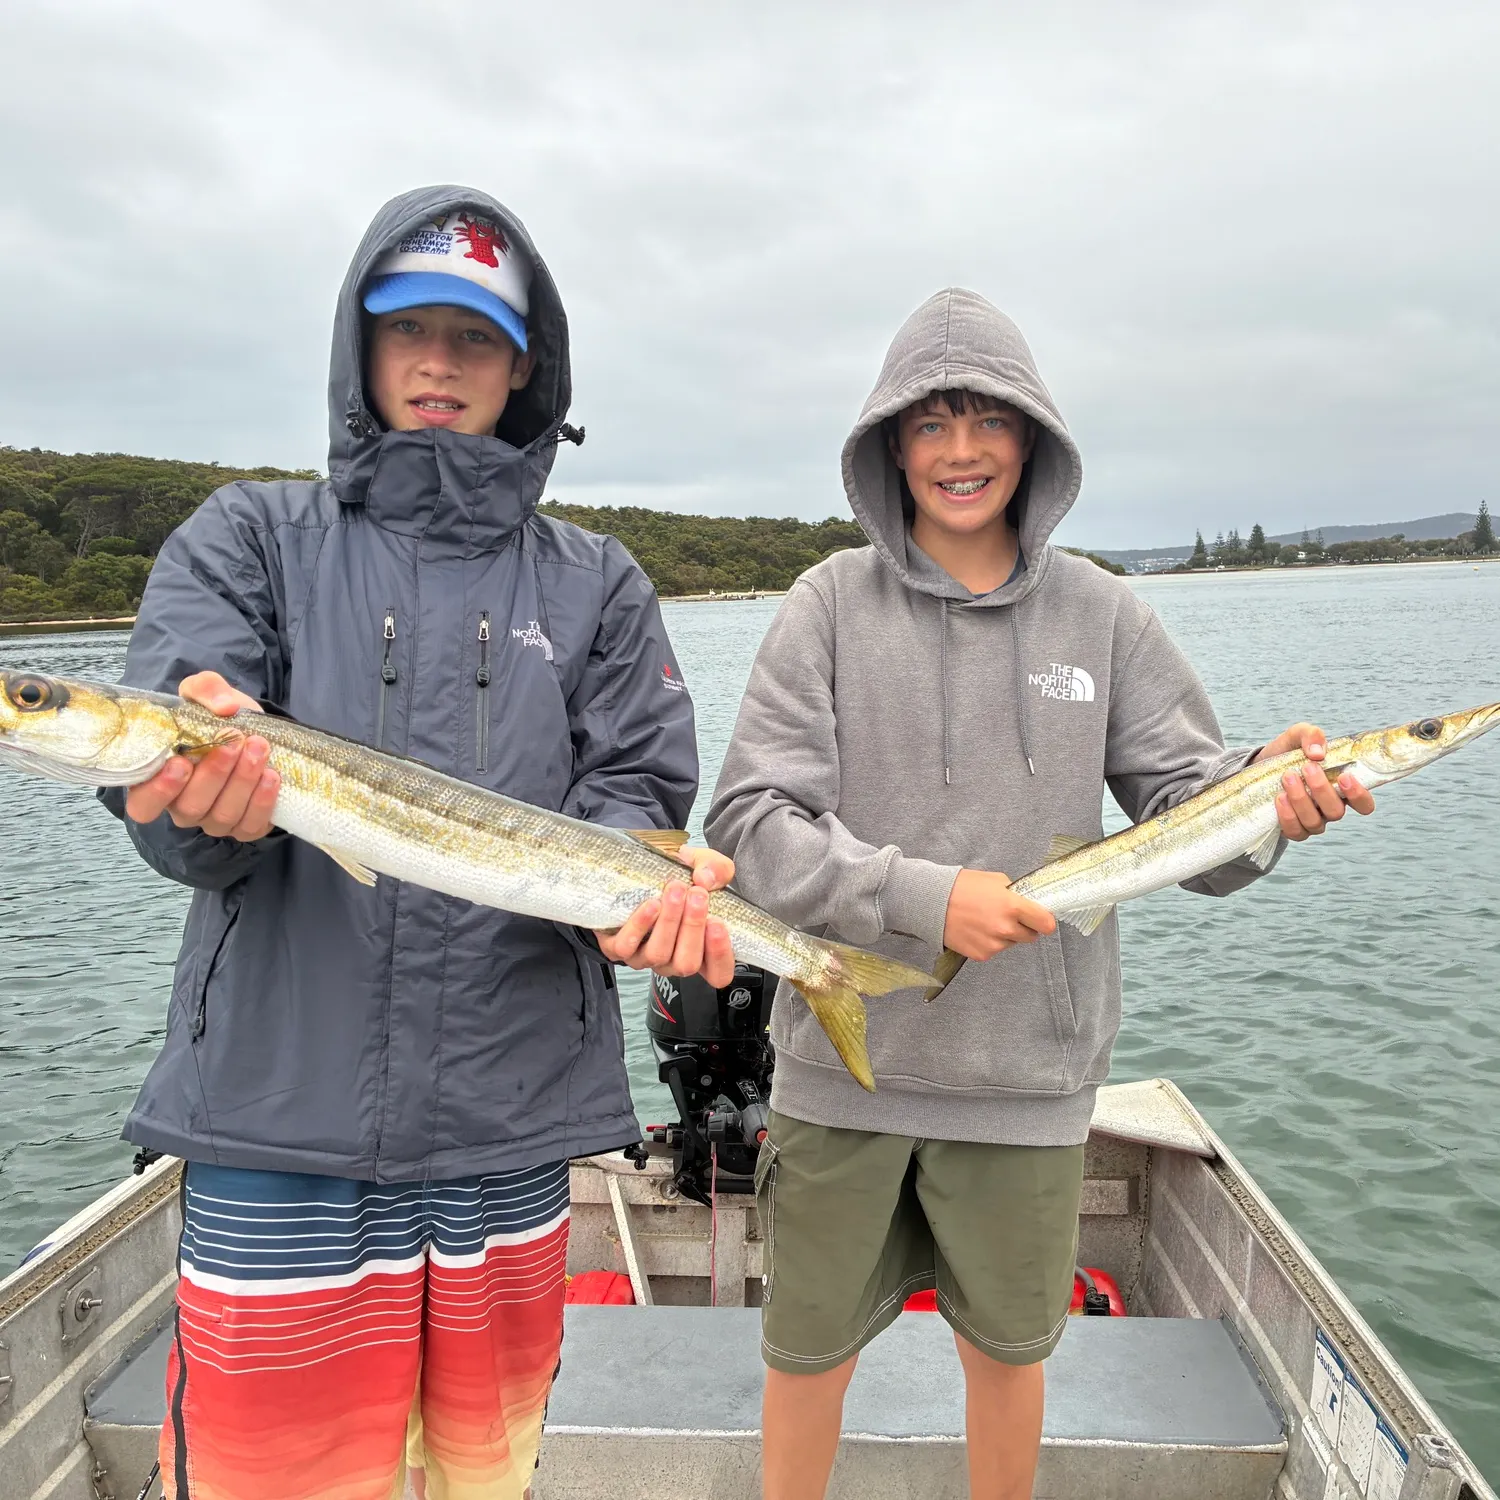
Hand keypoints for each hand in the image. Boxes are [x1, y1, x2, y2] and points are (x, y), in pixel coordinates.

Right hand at [123, 671, 279, 839]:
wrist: (256, 732)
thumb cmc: (218, 719)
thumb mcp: (206, 693)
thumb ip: (206, 689)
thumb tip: (224, 707)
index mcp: (158, 781)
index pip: (142, 805)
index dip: (158, 791)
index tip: (181, 762)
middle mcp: (182, 807)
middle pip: (190, 807)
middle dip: (215, 774)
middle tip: (234, 743)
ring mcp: (213, 821)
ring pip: (223, 815)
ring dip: (243, 781)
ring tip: (259, 750)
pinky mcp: (244, 828)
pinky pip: (250, 826)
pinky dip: (262, 802)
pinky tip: (271, 776)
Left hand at [595, 847, 735, 987]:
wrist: (638, 871)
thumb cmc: (677, 878)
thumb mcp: (704, 867)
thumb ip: (716, 869)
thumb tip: (705, 878)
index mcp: (701, 950)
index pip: (719, 973)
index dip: (721, 956)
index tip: (717, 924)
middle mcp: (674, 960)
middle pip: (688, 964)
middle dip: (694, 928)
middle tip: (698, 895)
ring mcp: (645, 957)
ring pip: (659, 954)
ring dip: (669, 922)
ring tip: (675, 892)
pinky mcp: (618, 948)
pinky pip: (628, 946)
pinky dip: (641, 924)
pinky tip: (651, 904)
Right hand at [942, 868, 1056, 961]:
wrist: (932, 902)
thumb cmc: (962, 887)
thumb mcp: (995, 880)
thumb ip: (1015, 894)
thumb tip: (1027, 903)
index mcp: (1013, 906)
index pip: (1047, 924)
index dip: (1045, 921)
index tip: (1041, 920)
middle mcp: (1006, 928)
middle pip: (1031, 937)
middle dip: (1023, 928)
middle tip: (1007, 917)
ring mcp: (994, 944)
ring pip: (1011, 944)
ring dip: (1005, 936)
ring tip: (985, 921)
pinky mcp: (982, 955)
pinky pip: (994, 951)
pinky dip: (989, 943)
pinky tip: (976, 930)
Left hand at [1254, 722, 1375, 840]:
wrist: (1259, 765)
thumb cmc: (1288, 752)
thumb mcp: (1298, 735)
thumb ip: (1311, 735)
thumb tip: (1317, 753)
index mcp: (1341, 789)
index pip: (1364, 803)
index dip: (1359, 795)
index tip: (1344, 777)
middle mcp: (1330, 808)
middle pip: (1336, 811)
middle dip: (1322, 790)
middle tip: (1308, 767)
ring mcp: (1312, 821)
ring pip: (1314, 822)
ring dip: (1301, 799)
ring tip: (1288, 777)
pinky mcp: (1293, 829)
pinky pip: (1295, 831)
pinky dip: (1287, 816)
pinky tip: (1279, 797)